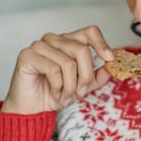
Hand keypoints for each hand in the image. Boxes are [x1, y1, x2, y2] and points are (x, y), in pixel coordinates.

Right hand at [0, 26, 115, 114]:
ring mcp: (39, 45)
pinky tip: (54, 93)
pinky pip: (53, 70)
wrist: (32, 108)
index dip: (102, 44)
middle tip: (81, 93)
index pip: (90, 32)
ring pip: (69, 63)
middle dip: (86, 76)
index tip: (110, 59)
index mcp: (68, 41)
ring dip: (71, 86)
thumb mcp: (83, 87)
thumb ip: (98, 76)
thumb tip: (112, 67)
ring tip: (65, 95)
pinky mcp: (27, 55)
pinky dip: (58, 87)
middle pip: (82, 50)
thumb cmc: (55, 93)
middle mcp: (53, 39)